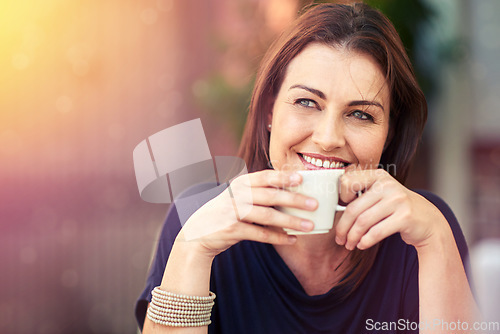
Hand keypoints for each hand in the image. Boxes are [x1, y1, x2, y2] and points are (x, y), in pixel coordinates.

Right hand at [178, 170, 317, 257]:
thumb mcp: (237, 196)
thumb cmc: (225, 212)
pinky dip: (278, 237)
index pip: (264, 176)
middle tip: (314, 204)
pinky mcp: (232, 230)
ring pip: (268, 216)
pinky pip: (260, 234)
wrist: (197, 233)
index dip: (283, 176)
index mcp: (240, 184)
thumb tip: (291, 192)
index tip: (302, 178)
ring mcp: (233, 212)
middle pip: (270, 195)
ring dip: (291, 221)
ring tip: (310, 226)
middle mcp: (236, 195)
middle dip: (294, 200)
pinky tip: (292, 239)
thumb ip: (257, 192)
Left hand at [335, 169, 448, 250]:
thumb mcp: (381, 194)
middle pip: (353, 208)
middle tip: (339, 239)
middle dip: (343, 227)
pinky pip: (376, 232)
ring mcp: (398, 200)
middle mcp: (388, 185)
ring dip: (352, 237)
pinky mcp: (405, 217)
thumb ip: (362, 194)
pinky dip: (365, 241)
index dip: (339, 198)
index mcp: (378, 176)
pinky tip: (361, 245)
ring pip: (363, 222)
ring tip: (349, 244)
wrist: (429, 221)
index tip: (340, 212)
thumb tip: (333, 206)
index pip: (347, 182)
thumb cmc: (397, 209)